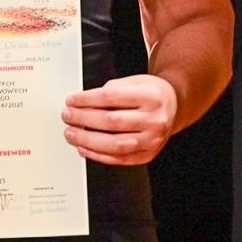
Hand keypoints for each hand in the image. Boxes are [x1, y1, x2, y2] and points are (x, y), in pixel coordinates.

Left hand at [61, 74, 178, 165]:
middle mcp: (154, 119)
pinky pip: (119, 159)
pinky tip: (85, 148)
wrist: (174, 106)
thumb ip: (110, 91)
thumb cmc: (150, 93)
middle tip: (67, 116)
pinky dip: (98, 155)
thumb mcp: (133, 82)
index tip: (71, 101)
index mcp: (150, 95)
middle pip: (111, 121)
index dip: (86, 100)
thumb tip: (81, 104)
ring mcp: (152, 139)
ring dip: (87, 140)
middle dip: (83, 119)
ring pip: (114, 144)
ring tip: (72, 134)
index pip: (111, 97)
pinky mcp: (148, 154)